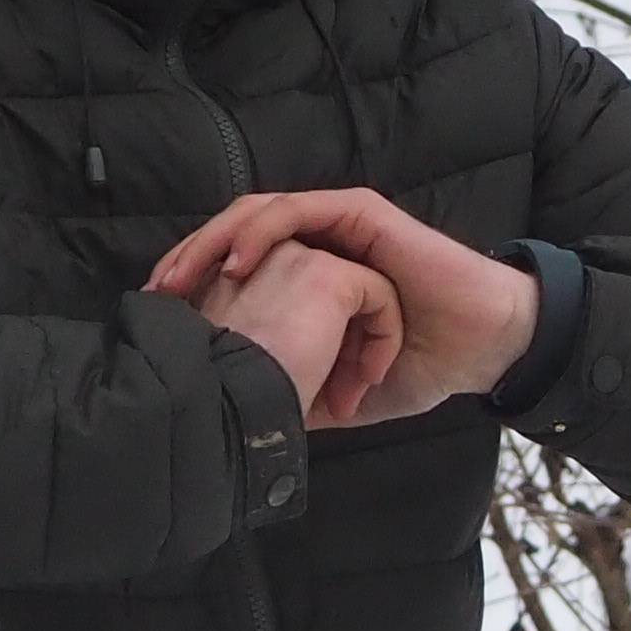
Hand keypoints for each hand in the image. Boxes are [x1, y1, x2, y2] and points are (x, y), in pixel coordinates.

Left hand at [150, 189, 539, 427]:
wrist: (479, 352)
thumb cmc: (416, 367)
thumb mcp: (335, 387)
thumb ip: (293, 389)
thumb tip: (235, 418)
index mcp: (305, 274)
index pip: (231, 263)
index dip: (189, 284)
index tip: (154, 321)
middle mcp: (316, 242)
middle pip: (232, 236)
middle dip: (185, 260)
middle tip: (152, 298)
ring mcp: (338, 224)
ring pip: (256, 215)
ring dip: (211, 242)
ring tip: (181, 279)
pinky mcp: (362, 215)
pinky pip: (300, 212)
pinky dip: (262, 232)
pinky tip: (236, 263)